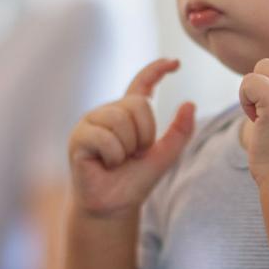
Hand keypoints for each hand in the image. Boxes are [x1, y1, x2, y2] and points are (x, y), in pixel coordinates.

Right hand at [68, 58, 195, 217]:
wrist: (115, 205)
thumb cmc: (136, 179)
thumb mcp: (166, 155)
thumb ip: (180, 131)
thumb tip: (190, 103)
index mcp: (129, 113)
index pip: (143, 83)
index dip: (157, 70)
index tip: (175, 62)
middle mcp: (109, 111)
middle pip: (138, 104)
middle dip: (145, 135)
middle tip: (134, 155)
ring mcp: (91, 121)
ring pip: (121, 120)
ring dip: (128, 148)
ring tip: (118, 160)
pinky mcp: (79, 136)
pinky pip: (104, 137)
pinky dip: (113, 156)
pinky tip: (105, 164)